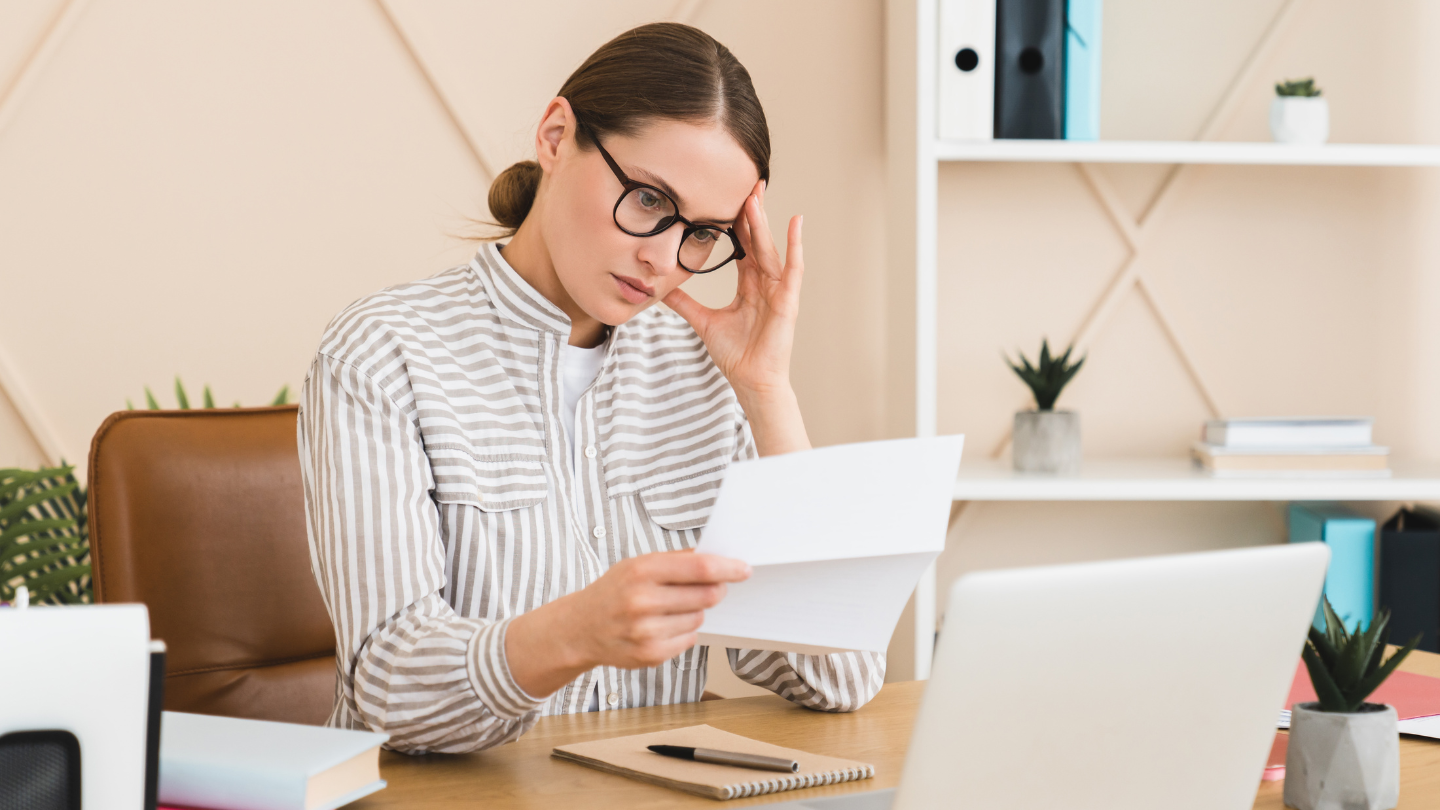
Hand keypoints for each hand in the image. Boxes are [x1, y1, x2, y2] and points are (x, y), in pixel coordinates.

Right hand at [505, 551, 750, 697]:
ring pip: (699, 618)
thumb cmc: (613, 592)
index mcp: (642, 571)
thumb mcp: (637, 564)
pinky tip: (661, 626)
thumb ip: (676, 561)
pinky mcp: (651, 654)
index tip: (743, 569)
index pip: (700, 568)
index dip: (728, 568)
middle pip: (706, 595)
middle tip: (706, 587)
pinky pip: (689, 640)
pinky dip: (683, 632)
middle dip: (714, 590)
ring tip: (667, 609)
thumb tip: (716, 557)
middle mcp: (643, 601)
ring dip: (694, 611)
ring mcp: (646, 631)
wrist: (580, 628)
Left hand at [663, 181, 803, 399]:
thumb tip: (662, 290)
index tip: (728, 196)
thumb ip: (685, 303)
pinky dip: (795, 245)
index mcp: (749, 285)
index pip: (743, 245)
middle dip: (752, 211)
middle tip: (747, 181)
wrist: (750, 380)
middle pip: (757, 239)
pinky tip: (795, 222)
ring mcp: (778, 290)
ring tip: (755, 195)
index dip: (736, 221)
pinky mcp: (788, 300)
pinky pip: (793, 267)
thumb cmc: (736, 355)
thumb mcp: (703, 322)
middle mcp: (765, 283)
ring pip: (769, 248)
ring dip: (763, 222)